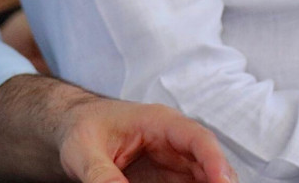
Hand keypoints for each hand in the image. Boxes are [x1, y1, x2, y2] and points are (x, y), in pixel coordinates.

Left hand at [0, 73, 235, 182]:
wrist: (75, 129)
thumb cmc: (81, 130)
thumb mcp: (83, 152)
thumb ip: (100, 175)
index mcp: (158, 122)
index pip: (196, 138)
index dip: (215, 160)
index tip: (223, 182)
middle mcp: (174, 142)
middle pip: (208, 164)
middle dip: (218, 182)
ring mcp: (174, 163)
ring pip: (202, 180)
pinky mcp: (168, 181)